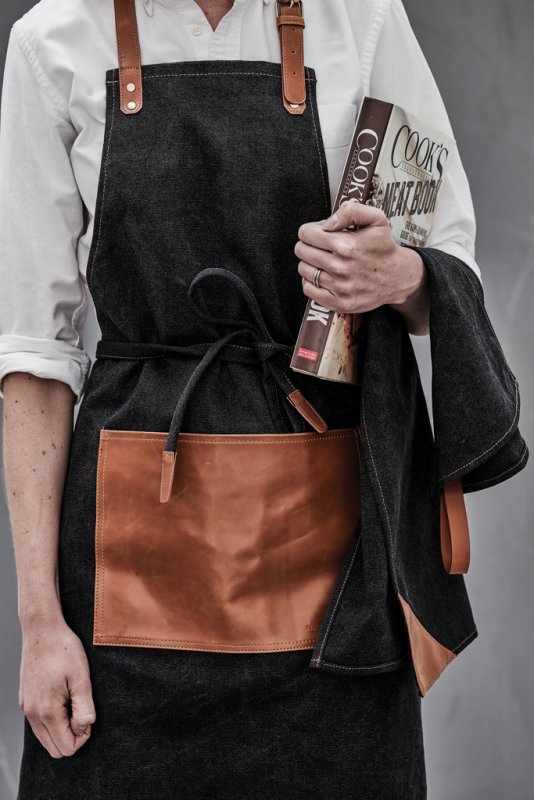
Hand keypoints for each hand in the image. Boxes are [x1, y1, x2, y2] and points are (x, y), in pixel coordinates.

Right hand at [19, 616, 95, 757]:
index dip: (83, 736)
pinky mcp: (25, 699)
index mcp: (47, 711)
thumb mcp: (81, 678)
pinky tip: (62, 697)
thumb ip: (84, 708)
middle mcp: (32, 713)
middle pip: (54, 748)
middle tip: (82, 709)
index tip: (88, 713)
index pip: (66, 747)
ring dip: (62, 728)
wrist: (42, 629)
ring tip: (73, 701)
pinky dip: (52, 719)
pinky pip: (38, 723)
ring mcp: (27, 707)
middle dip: (72, 736)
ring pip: (45, 737)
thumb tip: (84, 728)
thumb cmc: (63, 649)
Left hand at [295, 200, 429, 334]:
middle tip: (321, 246)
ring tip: (323, 261)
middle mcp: (341, 267)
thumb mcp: (376, 218)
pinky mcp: (339, 303)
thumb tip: (326, 224)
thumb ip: (351, 210)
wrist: (398, 277)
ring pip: (303, 270)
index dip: (310, 230)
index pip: (305, 234)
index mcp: (346, 245)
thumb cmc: (384, 246)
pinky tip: (323, 275)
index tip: (320, 233)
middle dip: (308, 245)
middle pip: (301, 251)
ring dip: (309, 263)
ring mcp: (340, 287)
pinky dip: (311, 281)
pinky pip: (308, 290)